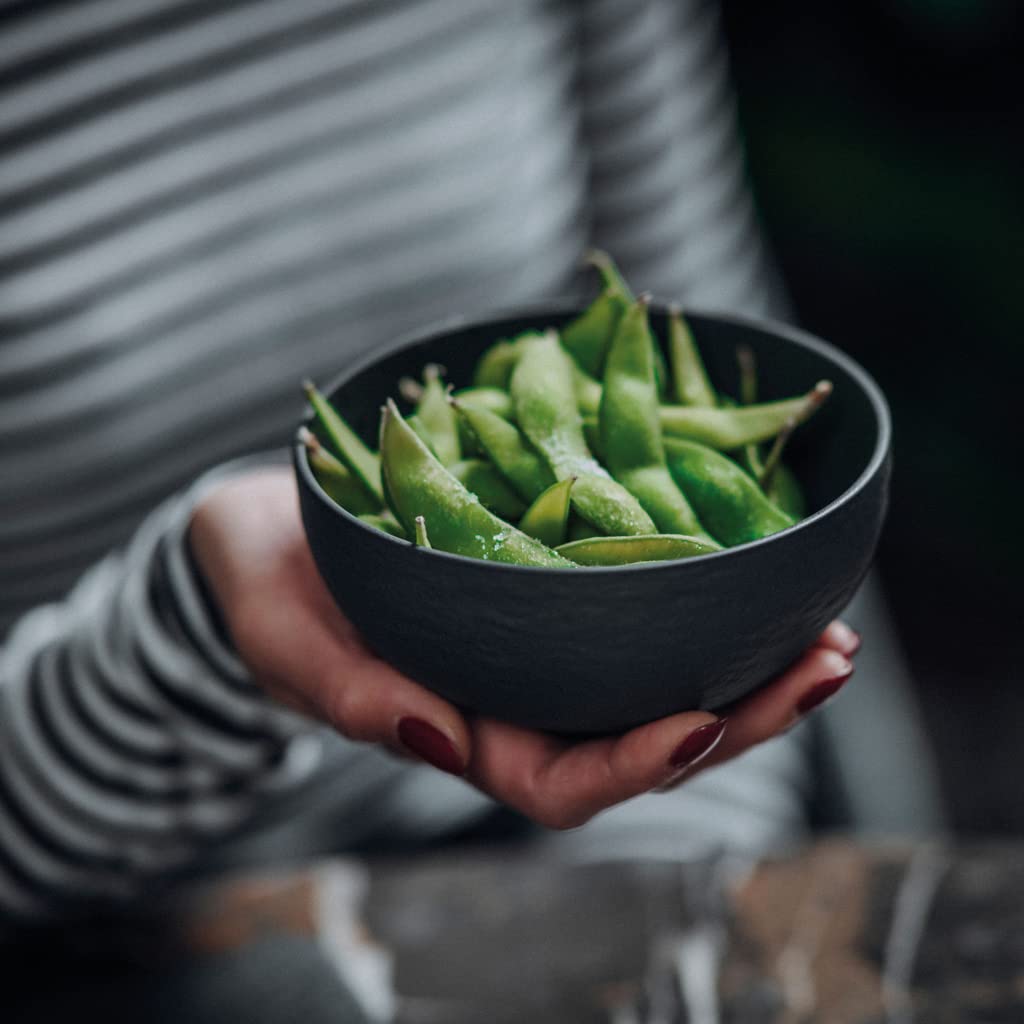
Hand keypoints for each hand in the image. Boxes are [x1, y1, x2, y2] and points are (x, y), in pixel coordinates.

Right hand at [189, 467, 857, 830]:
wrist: (273, 527)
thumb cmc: (268, 590)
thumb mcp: (289, 641)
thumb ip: (349, 693)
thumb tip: (434, 737)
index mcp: (460, 732)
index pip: (561, 781)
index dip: (634, 765)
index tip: (701, 721)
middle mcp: (517, 702)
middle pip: (644, 740)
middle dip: (742, 716)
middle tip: (826, 663)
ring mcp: (540, 650)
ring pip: (659, 679)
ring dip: (748, 664)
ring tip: (829, 628)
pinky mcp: (550, 591)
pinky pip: (638, 610)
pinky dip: (703, 599)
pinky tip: (761, 569)